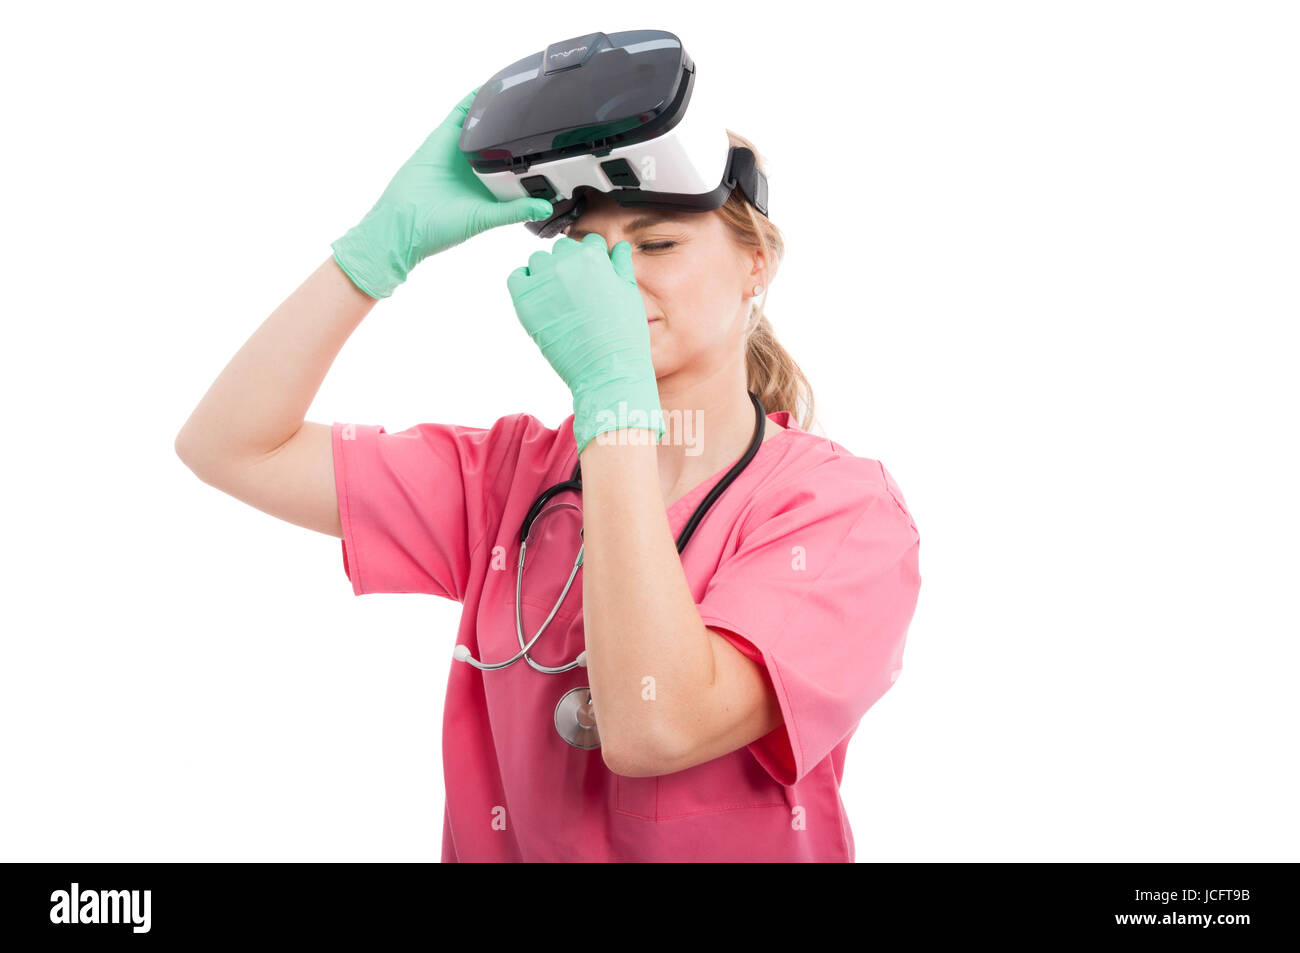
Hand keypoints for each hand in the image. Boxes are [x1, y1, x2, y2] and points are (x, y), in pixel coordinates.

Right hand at [331, 87, 553, 298]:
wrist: (403, 223)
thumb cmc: (438, 228)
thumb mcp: (485, 219)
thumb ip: (514, 211)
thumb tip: (544, 208)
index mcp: (486, 186)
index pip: (513, 165)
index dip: (530, 154)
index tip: (552, 144)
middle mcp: (474, 166)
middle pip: (500, 140)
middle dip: (516, 127)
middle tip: (540, 111)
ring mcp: (458, 150)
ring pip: (482, 124)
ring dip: (497, 110)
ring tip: (519, 93)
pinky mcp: (443, 138)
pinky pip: (460, 114)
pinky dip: (473, 102)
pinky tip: (489, 89)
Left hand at [507, 233, 662, 454]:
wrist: (606, 368)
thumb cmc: (623, 335)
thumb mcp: (629, 294)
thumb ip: (621, 265)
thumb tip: (618, 247)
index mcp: (593, 256)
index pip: (588, 242)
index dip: (592, 260)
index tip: (592, 278)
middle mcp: (566, 262)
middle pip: (562, 250)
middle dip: (569, 265)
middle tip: (576, 293)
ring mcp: (543, 280)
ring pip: (538, 261)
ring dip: (546, 273)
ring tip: (558, 299)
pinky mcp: (524, 300)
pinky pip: (517, 277)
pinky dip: (525, 283)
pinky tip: (539, 299)